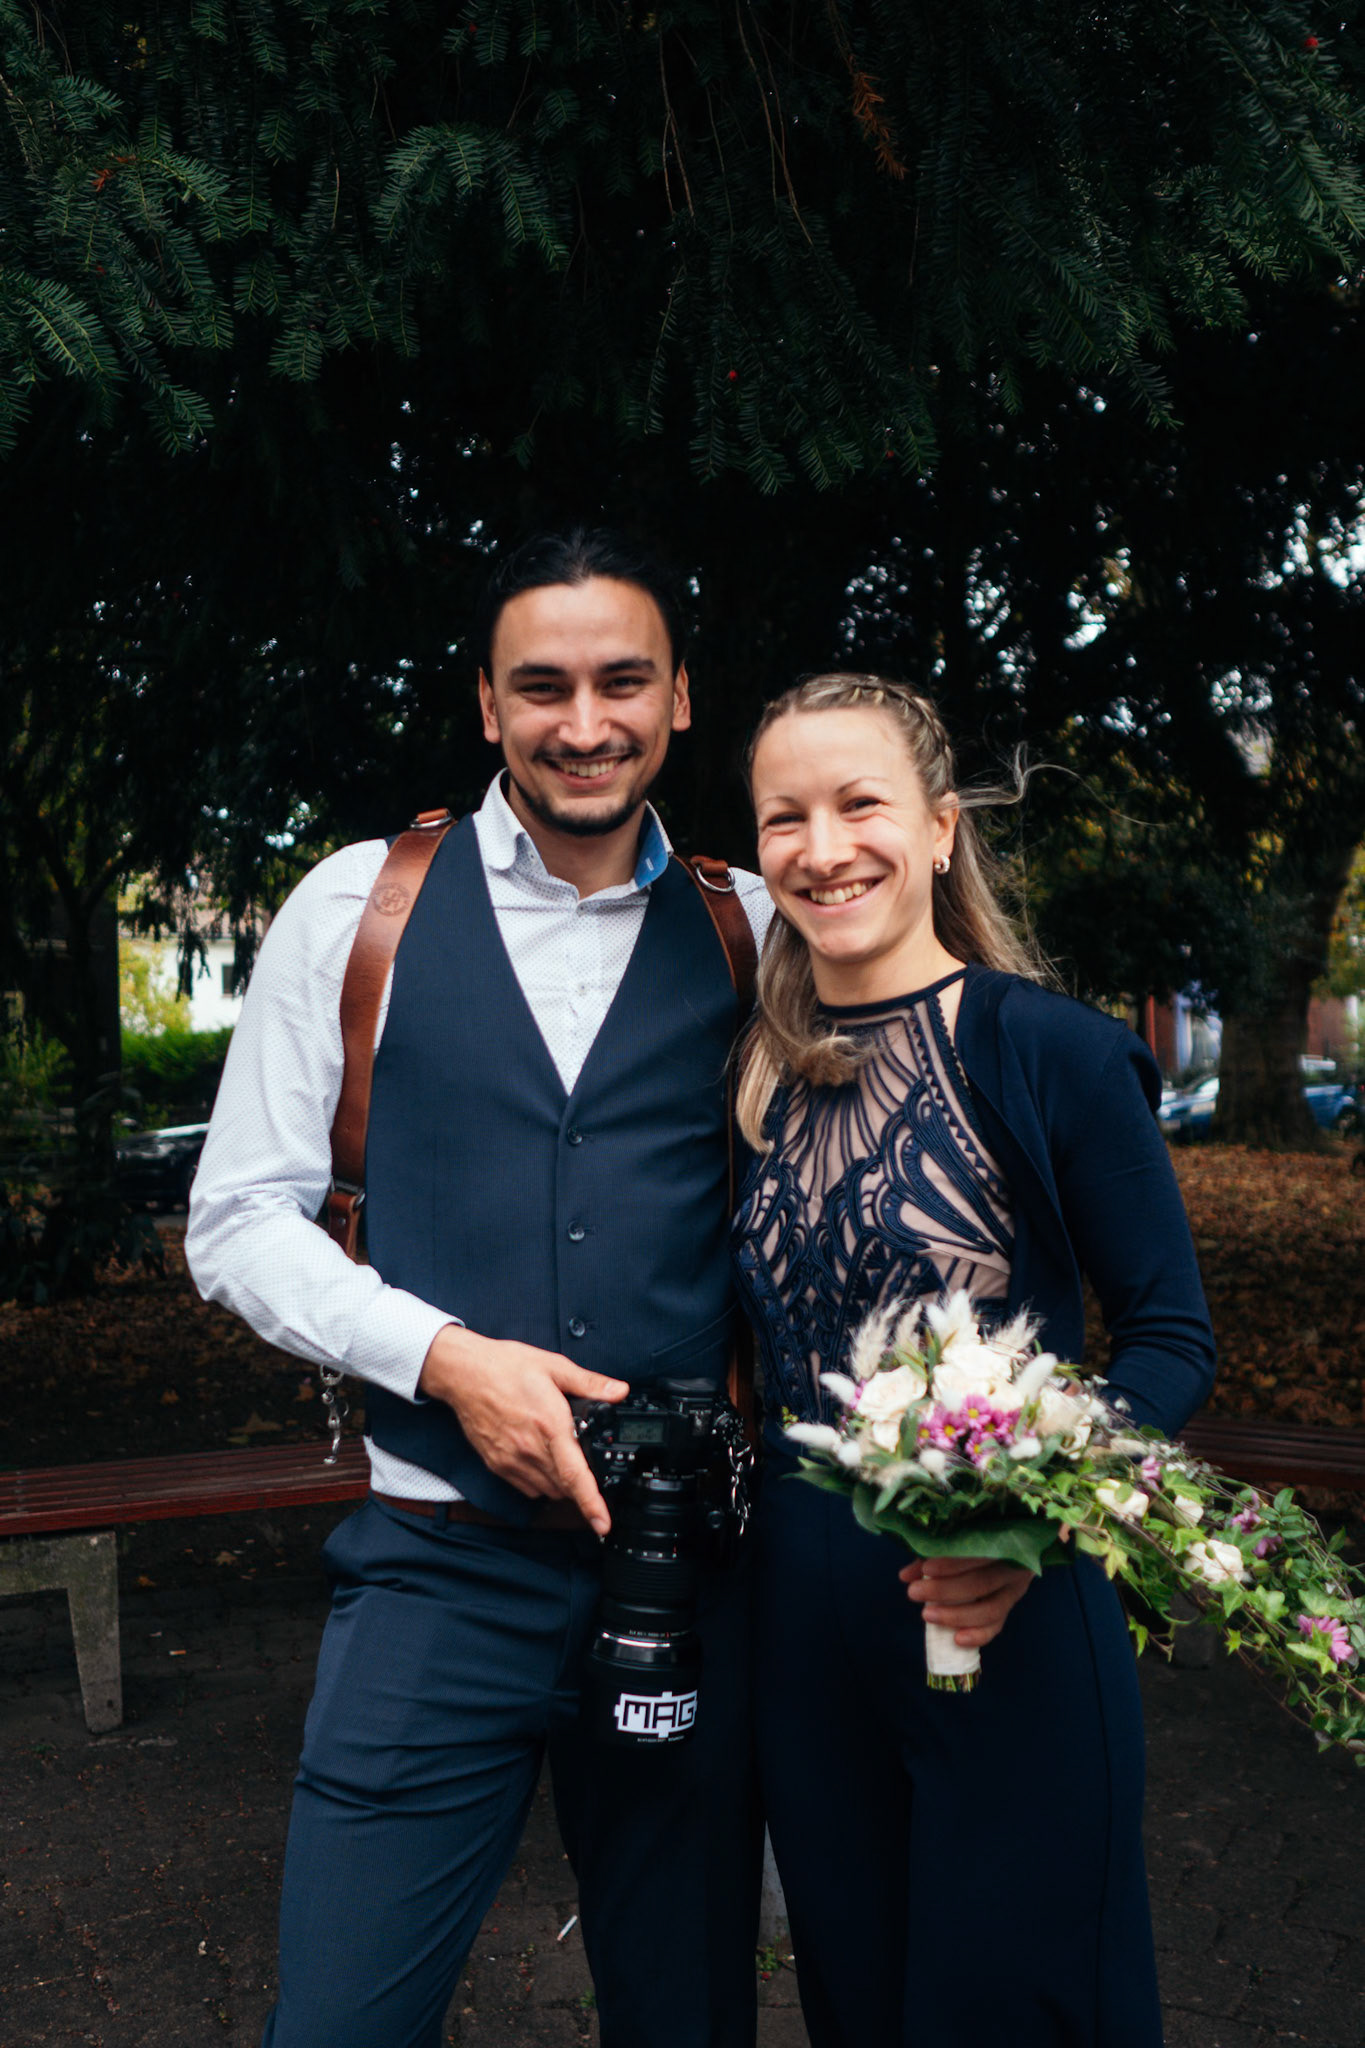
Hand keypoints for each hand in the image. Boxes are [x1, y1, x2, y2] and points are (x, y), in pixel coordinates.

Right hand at [418, 1324, 627, 1535]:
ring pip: (547, 1490)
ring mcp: (511, 1460)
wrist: (463, 1373)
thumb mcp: (554, 1366)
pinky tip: (541, 1459)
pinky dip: (540, 1482)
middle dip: (582, 1483)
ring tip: (563, 1457)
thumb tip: (619, 1391)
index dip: (592, 1504)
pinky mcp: (497, 1464)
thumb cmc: (505, 1366)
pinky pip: (527, 1488)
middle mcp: (530, 1449)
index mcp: (550, 1426)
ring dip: (561, 1484)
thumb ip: (589, 1383)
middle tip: (588, 1464)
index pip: (575, 1476)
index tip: (603, 1525)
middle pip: (565, 1487)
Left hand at [899, 1554, 1033, 1650]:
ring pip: (990, 1609)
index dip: (952, 1564)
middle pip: (981, 1583)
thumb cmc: (974, 1541)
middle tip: (914, 1592)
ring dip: (956, 1615)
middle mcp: (1013, 1566)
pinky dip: (978, 1635)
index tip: (926, 1569)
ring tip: (927, 1615)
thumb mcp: (954, 1543)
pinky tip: (957, 1640)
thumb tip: (906, 1576)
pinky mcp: (1011, 1606)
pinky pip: (996, 1625)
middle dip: (945, 1590)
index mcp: (1001, 1542)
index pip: (977, 1555)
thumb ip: (932, 1556)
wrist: (1006, 1547)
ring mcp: (1015, 1588)